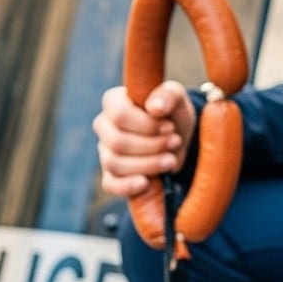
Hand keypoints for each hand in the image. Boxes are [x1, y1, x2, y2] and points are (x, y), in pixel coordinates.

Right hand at [92, 81, 195, 197]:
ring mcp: (105, 151)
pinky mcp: (111, 174)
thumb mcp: (178, 100)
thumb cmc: (173, 114)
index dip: (147, 124)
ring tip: (171, 160)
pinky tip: (147, 183)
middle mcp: (104, 126)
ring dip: (148, 165)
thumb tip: (154, 107)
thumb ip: (169, 95)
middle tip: (175, 142)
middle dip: (152, 145)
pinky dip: (128, 186)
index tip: (169, 127)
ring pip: (115, 164)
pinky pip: (111, 184)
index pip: (120, 114)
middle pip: (118, 142)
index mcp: (114, 102)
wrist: (178, 139)